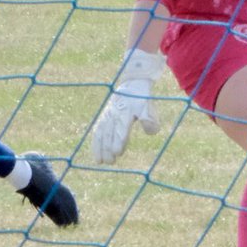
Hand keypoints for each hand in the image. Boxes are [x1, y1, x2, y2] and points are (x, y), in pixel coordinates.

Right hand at [92, 48, 164, 163]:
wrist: (132, 85)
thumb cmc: (142, 99)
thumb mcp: (148, 107)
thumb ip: (150, 119)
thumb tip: (151, 132)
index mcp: (126, 113)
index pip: (121, 129)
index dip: (119, 141)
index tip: (118, 152)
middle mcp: (114, 115)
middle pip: (110, 134)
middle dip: (108, 149)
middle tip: (110, 162)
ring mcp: (107, 116)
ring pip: (101, 134)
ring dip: (100, 148)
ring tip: (100, 162)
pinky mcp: (104, 117)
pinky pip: (97, 131)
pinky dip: (95, 143)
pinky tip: (96, 154)